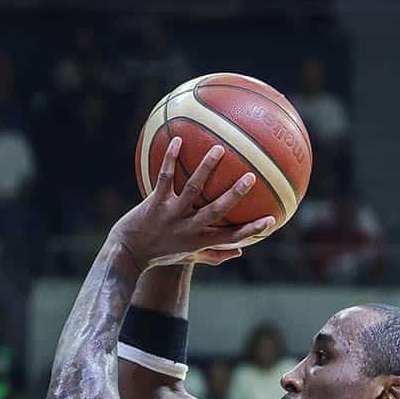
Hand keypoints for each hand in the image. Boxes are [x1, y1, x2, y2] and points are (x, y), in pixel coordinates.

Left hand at [113, 139, 274, 269]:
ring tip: (219, 149)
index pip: (231, 236)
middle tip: (251, 176)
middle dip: (234, 194)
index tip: (272, 219)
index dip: (252, 229)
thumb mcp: (188, 258)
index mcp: (199, 241)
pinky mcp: (154, 203)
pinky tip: (178, 140)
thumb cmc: (161, 253)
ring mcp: (171, 214)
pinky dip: (171, 158)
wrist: (128, 252)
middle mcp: (187, 228)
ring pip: (192, 189)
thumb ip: (214, 254)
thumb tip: (241, 251)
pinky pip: (165, 177)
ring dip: (206, 169)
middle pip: (216, 211)